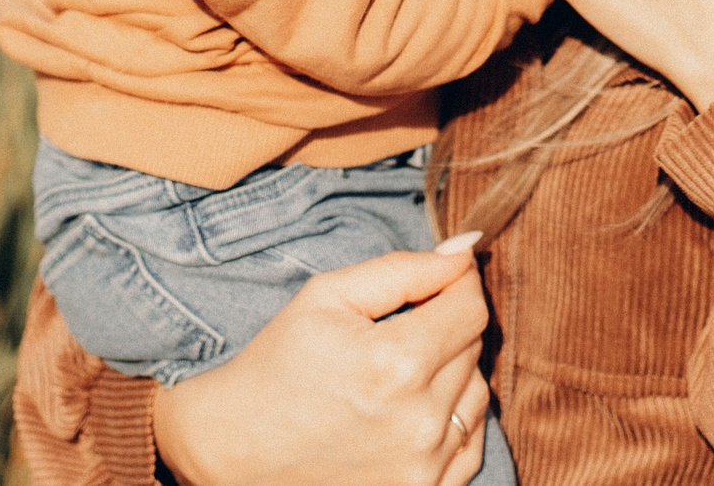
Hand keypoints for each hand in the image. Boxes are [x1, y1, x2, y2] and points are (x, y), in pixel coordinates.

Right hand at [153, 240, 490, 485]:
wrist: (236, 446)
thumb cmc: (277, 364)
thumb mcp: (328, 296)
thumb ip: (404, 269)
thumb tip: (464, 249)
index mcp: (396, 363)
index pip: (470, 308)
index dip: (460, 282)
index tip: (444, 275)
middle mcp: (418, 420)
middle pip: (474, 348)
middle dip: (447, 324)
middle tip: (405, 322)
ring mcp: (422, 466)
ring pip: (478, 396)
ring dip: (454, 372)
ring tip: (402, 368)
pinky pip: (471, 444)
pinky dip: (454, 419)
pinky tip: (414, 406)